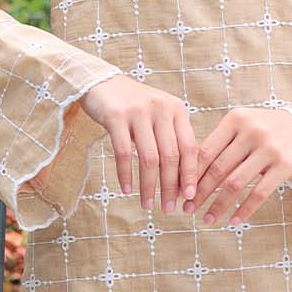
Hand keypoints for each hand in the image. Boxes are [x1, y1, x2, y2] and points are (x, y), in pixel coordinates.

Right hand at [30, 74, 197, 212]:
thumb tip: (183, 181)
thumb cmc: (133, 106)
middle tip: (168, 209)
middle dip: (170, 187)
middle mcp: (161, 108)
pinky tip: (126, 190)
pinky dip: (126, 175)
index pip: (190, 147)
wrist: (100, 82)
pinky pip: (124, 152)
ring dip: (149, 186)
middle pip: (171, 156)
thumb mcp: (159, 116)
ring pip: (149, 158)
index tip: (190, 197)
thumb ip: (172, 139)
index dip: (190, 175)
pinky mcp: (116, 116)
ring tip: (147, 205)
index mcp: (177, 110)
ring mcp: (138, 111)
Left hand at [184, 107, 291, 227]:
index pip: (205, 150)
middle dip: (199, 193)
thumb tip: (193, 170)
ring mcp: (268, 149)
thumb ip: (223, 140)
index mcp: (235, 120)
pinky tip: (234, 221)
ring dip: (218, 205)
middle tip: (187, 209)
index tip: (179, 191)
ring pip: (235, 184)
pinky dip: (244, 209)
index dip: (189, 173)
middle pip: (217, 169)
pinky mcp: (284, 165)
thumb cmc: (270, 127)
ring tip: (207, 219)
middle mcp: (250, 132)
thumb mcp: (246, 123)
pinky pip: (259, 193)